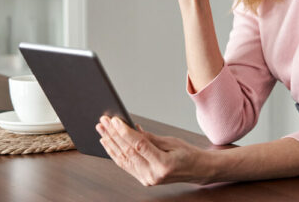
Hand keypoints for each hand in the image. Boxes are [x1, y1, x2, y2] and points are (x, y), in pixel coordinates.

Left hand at [96, 116, 210, 185]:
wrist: (197, 170)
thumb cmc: (188, 154)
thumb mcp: (171, 141)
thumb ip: (149, 138)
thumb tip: (131, 129)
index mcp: (163, 165)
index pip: (139, 146)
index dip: (125, 132)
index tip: (114, 120)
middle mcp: (153, 175)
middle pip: (128, 152)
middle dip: (113, 135)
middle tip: (104, 121)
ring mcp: (147, 179)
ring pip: (123, 159)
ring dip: (110, 143)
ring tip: (102, 130)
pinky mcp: (143, 179)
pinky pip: (126, 165)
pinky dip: (115, 153)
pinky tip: (108, 143)